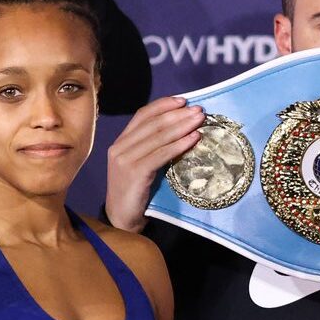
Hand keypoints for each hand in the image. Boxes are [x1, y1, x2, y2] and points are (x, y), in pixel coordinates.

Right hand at [105, 97, 204, 230]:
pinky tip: (193, 139)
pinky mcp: (134, 173)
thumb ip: (153, 148)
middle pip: (153, 123)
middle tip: (199, 110)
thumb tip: (182, 129)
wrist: (122, 219)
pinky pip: (160, 155)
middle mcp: (120, 147)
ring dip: (182, 126)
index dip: (164, 105)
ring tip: (200, 121)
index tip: (184, 100)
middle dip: (178, 114)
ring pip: (158, 137)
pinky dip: (179, 145)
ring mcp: (125, 159)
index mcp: (121, 142)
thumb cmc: (137, 193)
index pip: (142, 115)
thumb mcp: (143, 165)